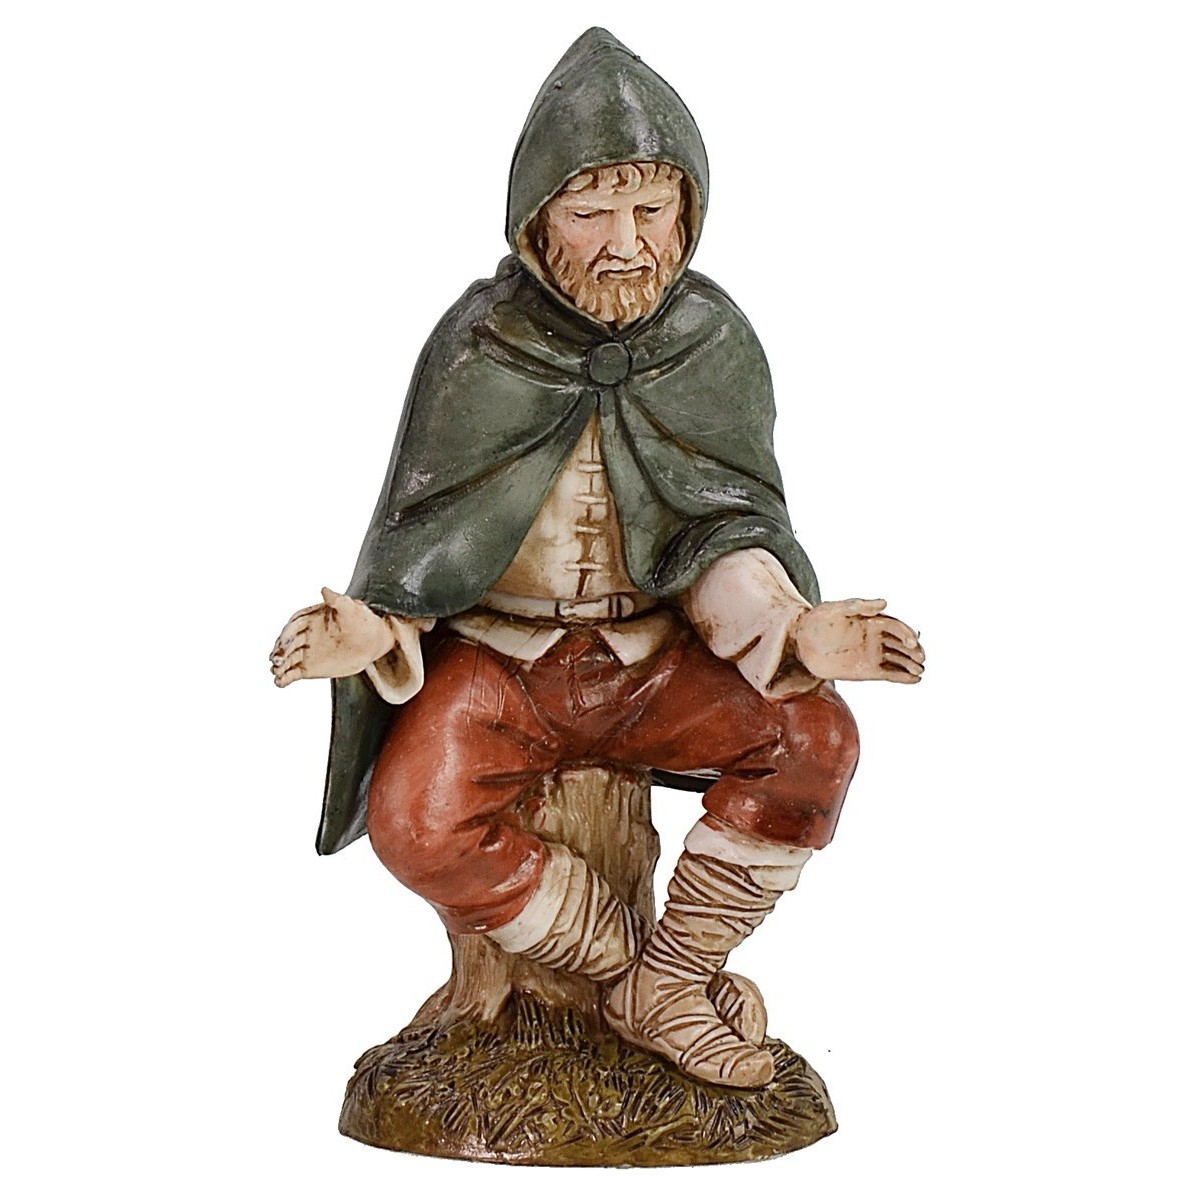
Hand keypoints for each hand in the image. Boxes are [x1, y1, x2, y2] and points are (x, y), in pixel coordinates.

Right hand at [269, 588, 396, 686]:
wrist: (373, 642)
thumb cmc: (362, 621)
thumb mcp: (352, 609)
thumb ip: (338, 601)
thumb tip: (325, 590)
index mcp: (311, 619)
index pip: (294, 626)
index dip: (287, 633)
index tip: (282, 642)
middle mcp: (305, 636)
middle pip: (288, 643)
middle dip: (280, 651)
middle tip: (275, 659)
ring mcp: (307, 652)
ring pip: (288, 659)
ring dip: (279, 665)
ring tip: (275, 672)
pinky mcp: (310, 668)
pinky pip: (293, 673)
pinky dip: (285, 678)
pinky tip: (279, 683)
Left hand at [792, 598, 923, 683]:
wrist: (800, 641)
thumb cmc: (817, 620)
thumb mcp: (835, 609)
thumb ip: (858, 605)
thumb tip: (884, 603)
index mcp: (871, 621)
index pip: (895, 626)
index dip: (906, 633)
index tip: (913, 642)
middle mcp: (876, 638)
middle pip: (901, 644)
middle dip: (913, 651)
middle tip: (922, 659)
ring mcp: (872, 655)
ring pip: (898, 660)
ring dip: (911, 665)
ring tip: (920, 671)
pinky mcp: (866, 671)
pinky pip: (889, 674)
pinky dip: (902, 677)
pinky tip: (915, 680)